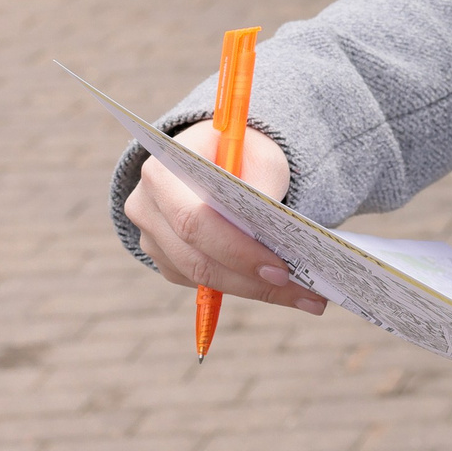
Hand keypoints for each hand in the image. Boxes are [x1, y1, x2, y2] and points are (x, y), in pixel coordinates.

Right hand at [122, 122, 324, 312]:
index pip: (194, 221)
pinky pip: (203, 283)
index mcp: (161, 172)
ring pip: (200, 277)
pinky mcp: (166, 260)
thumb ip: (263, 185)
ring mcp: (151, 238)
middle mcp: (146, 208)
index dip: (236, 249)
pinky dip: (244, 288)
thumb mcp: (260, 155)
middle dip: (250, 279)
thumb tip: (272, 233)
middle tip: (301, 290)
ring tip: (306, 297)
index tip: (281, 269)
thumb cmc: (241, 153)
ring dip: (254, 291)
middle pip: (195, 258)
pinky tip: (283, 291)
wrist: (219, 156)